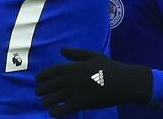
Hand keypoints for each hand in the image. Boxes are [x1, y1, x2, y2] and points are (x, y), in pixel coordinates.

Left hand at [35, 47, 152, 117]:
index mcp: (71, 67)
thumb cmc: (110, 68)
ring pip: (50, 99)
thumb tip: (61, 50)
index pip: (48, 72)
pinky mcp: (79, 104)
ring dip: (46, 102)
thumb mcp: (93, 56)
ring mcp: (73, 92)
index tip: (38, 81)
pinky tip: (55, 112)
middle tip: (40, 94)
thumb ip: (76, 53)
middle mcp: (69, 79)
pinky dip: (54, 112)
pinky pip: (60, 110)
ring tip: (48, 103)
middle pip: (46, 86)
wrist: (124, 82)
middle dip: (40, 91)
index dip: (40, 78)